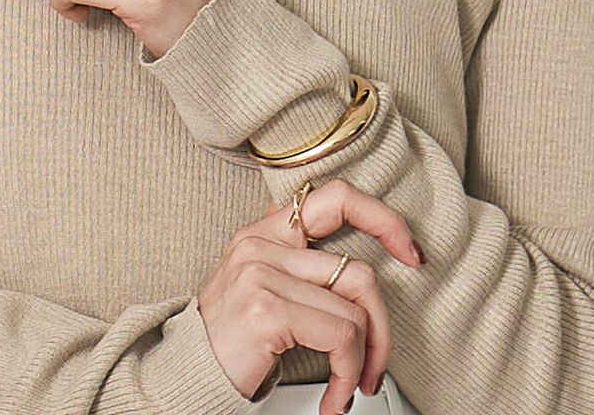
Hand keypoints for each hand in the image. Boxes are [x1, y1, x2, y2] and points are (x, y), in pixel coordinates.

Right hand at [199, 178, 424, 414]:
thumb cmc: (230, 342)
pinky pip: (341, 336)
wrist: (182, 378)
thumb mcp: (265, 290)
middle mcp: (262, 243)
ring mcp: (262, 271)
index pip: (336, 198)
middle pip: (358, 271)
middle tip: (379, 361)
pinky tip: (334, 397)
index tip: (410, 251)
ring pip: (354, 309)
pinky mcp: (267, 306)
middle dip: (382, 325)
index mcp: (266, 232)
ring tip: (349, 385)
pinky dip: (347, 373)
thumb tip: (366, 287)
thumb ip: (304, 271)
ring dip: (363, 360)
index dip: (382, 218)